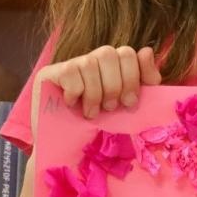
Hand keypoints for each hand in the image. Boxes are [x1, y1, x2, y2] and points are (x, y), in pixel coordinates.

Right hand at [30, 45, 160, 133]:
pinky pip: (70, 73)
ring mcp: (70, 64)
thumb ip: (145, 80)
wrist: (69, 145)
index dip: (132, 76)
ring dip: (94, 94)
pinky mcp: (49, 73)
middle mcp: (92, 60)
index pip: (127, 53)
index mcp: (113, 65)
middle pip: (109, 54)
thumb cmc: (102, 123)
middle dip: (114, 85)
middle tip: (110, 108)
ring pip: (89, 63)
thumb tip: (147, 51)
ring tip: (91, 113)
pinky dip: (75, 92)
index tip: (130, 102)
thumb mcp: (129, 103)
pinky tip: (72, 105)